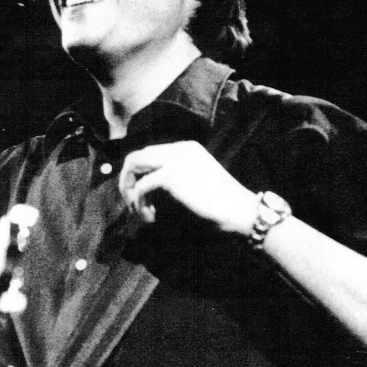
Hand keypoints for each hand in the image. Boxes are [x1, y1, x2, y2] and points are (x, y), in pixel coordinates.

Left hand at [118, 141, 258, 232]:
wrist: (240, 210)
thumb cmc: (223, 203)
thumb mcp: (197, 180)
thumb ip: (176, 176)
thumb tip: (147, 187)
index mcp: (186, 148)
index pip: (150, 153)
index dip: (139, 175)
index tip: (140, 196)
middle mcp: (179, 149)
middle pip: (137, 156)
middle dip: (127, 180)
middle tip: (131, 203)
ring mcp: (175, 160)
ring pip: (134, 166)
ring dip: (129, 190)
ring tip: (137, 210)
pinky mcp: (171, 176)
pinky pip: (141, 187)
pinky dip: (140, 204)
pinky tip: (151, 217)